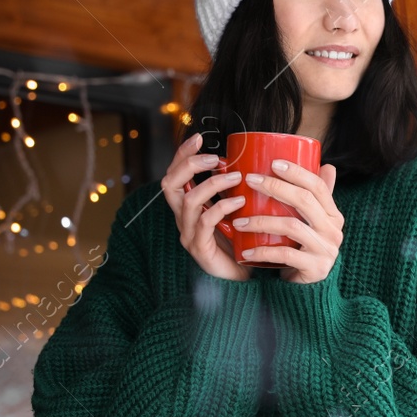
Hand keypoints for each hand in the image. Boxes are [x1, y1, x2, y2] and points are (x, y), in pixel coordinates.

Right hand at [162, 131, 249, 281]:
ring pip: (188, 201)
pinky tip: (239, 201)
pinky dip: (221, 207)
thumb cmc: (240, 242)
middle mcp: (183, 219)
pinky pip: (204, 222)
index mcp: (188, 207)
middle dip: (189, 165)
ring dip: (212, 184)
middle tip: (215, 158)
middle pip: (170, 184)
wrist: (242, 278)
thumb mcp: (235, 209)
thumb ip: (232, 189)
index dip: (182, 154)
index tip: (199, 137)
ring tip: (236, 177)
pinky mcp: (199, 249)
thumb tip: (246, 161)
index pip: (175, 175)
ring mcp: (188, 234)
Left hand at [234, 161, 342, 283]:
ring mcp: (325, 250)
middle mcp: (333, 231)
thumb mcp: (313, 222)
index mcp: (333, 215)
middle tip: (250, 181)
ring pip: (291, 226)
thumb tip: (326, 165)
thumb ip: (317, 197)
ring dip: (261, 221)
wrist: (309, 288)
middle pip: (304, 201)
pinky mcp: (314, 269)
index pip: (318, 187)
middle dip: (275, 187)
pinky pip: (285, 255)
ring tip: (239, 221)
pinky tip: (246, 251)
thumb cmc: (305, 249)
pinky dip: (263, 252)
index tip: (273, 163)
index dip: (297, 173)